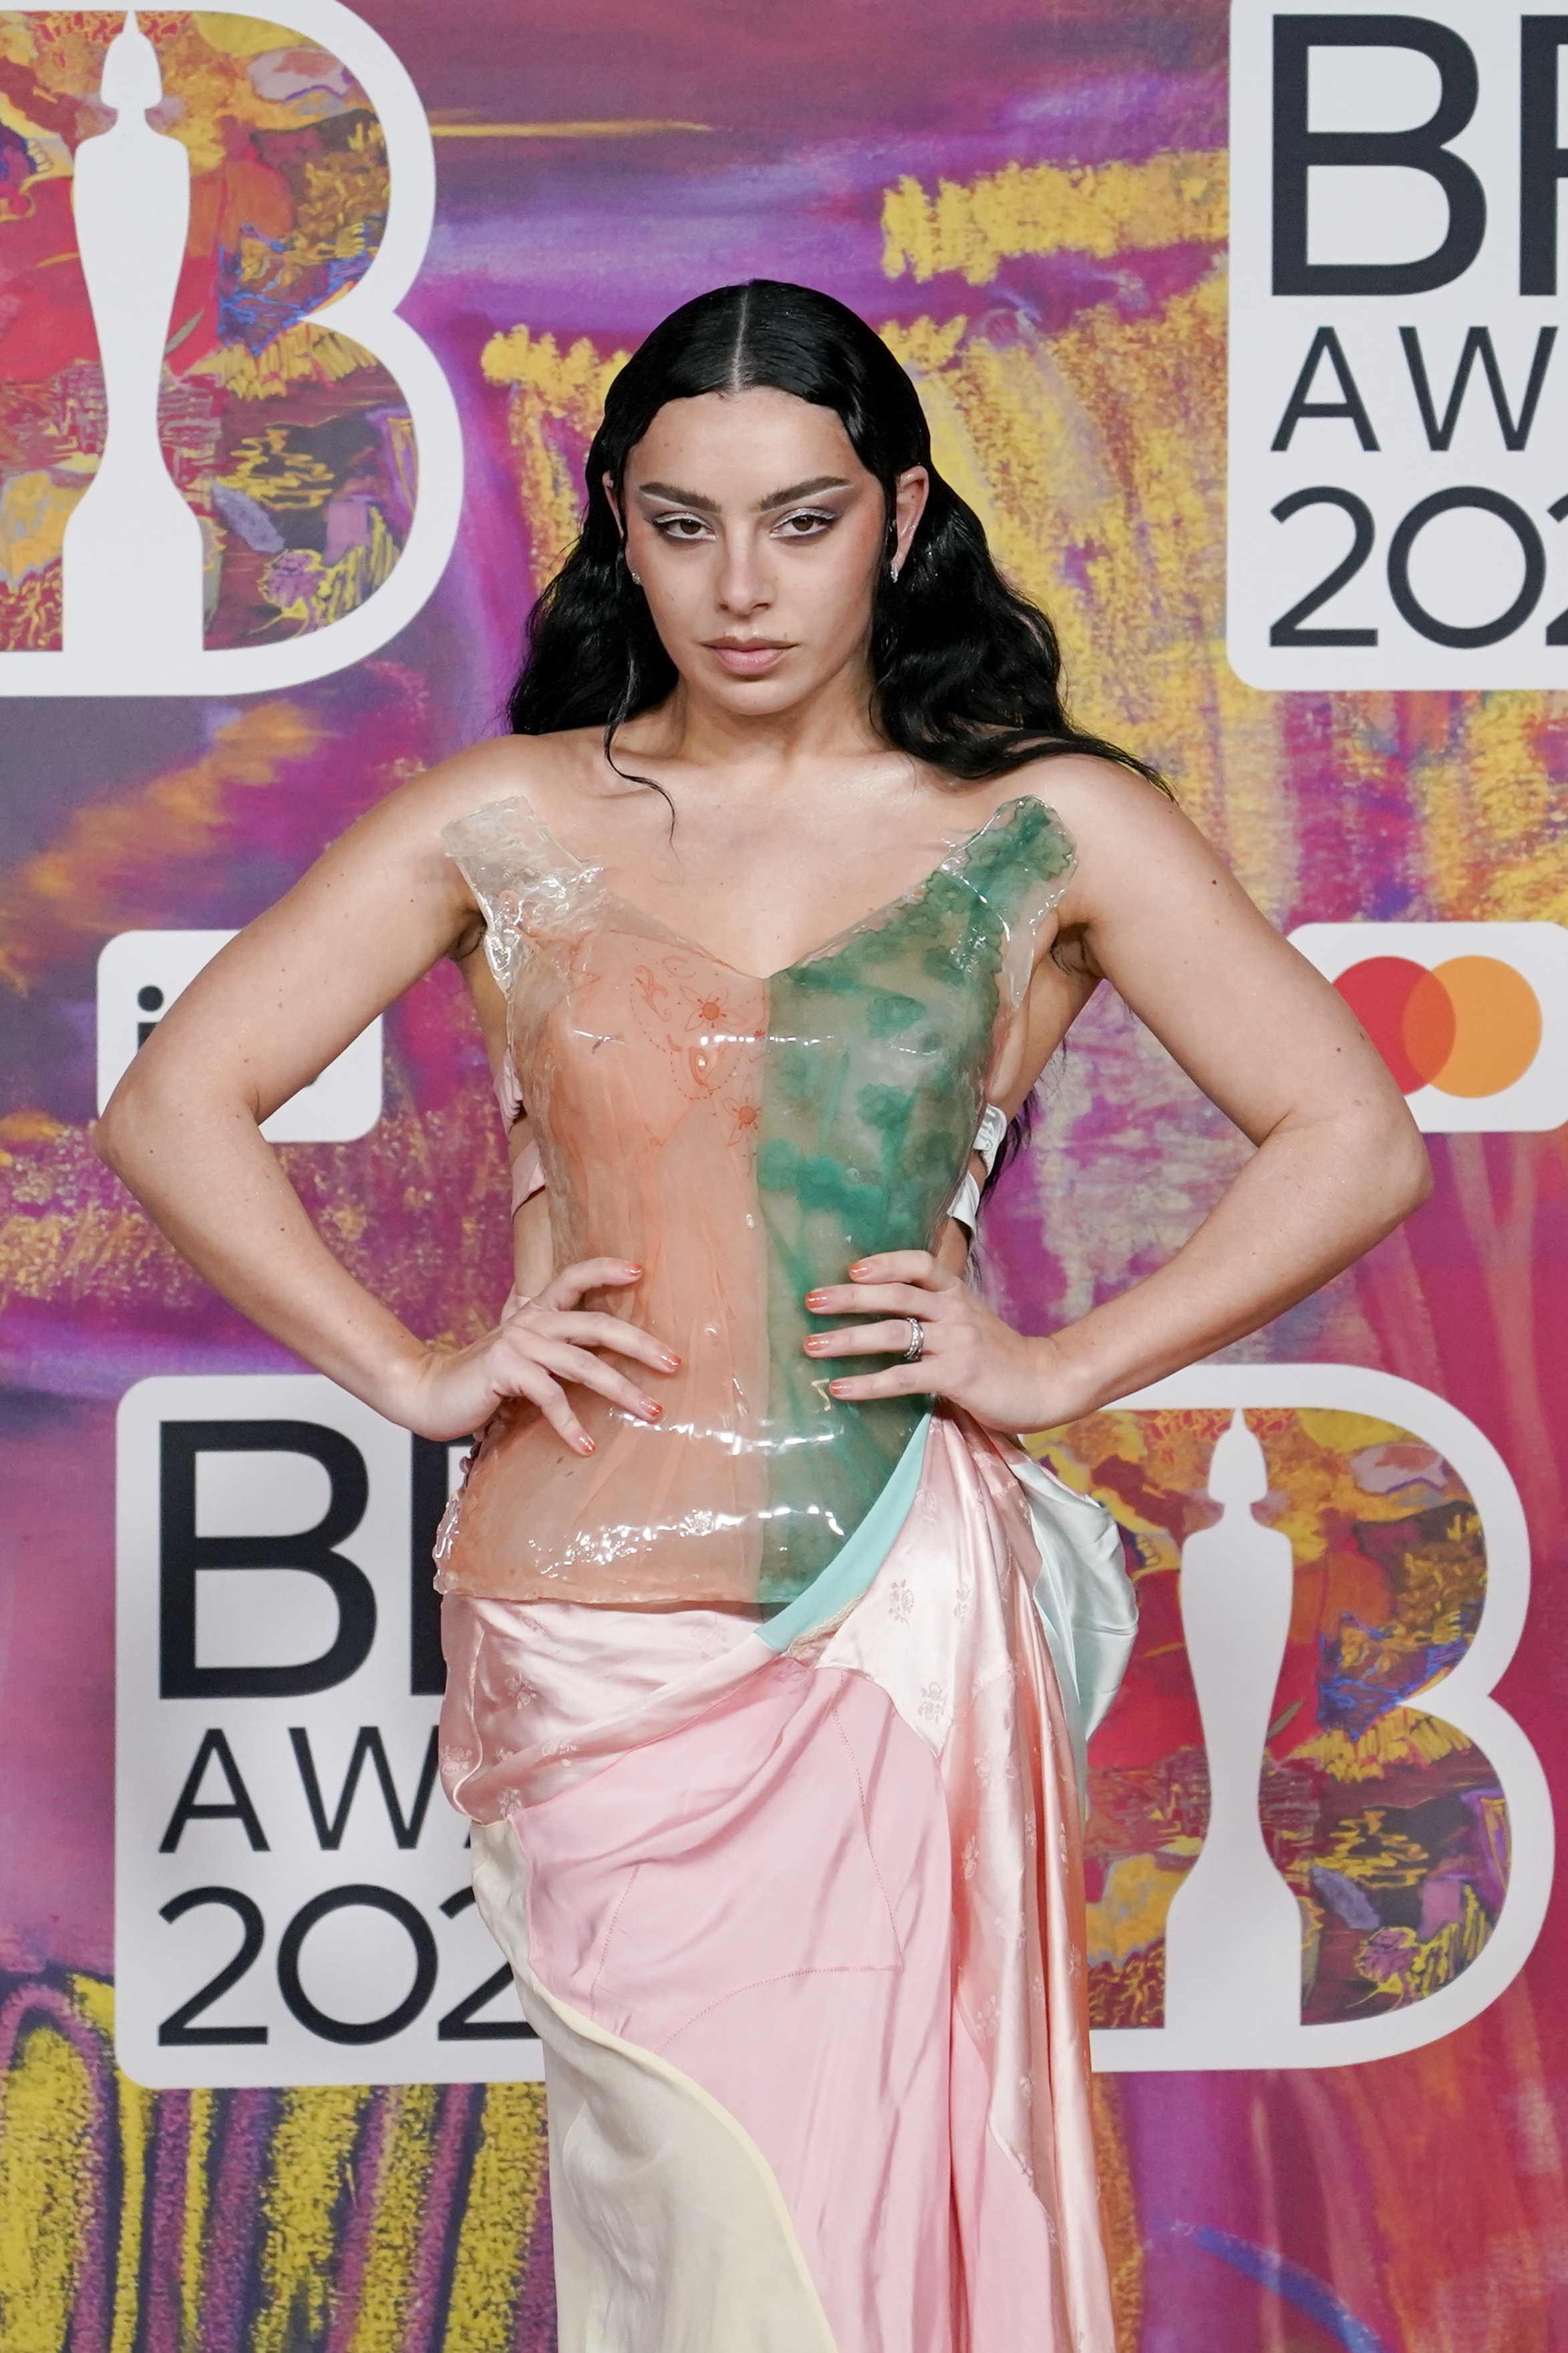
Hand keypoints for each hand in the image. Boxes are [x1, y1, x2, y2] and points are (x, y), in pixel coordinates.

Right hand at [393, 1258, 678, 1452]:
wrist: (427, 1394)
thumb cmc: (482, 1383)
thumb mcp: (523, 1361)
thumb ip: (555, 1356)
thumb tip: (605, 1371)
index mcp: (536, 1313)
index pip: (573, 1278)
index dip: (605, 1269)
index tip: (641, 1270)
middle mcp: (530, 1322)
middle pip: (597, 1324)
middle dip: (641, 1344)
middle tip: (674, 1364)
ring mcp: (518, 1344)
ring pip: (582, 1363)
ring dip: (621, 1389)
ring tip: (650, 1412)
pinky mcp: (504, 1371)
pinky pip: (549, 1396)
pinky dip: (570, 1423)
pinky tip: (586, 1445)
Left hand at [803, 1250, 1067, 1433]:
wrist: (1046, 1383)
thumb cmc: (1001, 1356)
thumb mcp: (970, 1322)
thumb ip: (935, 1313)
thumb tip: (884, 1311)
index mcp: (957, 1293)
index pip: (919, 1264)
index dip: (884, 1262)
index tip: (851, 1268)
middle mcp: (954, 1311)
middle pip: (895, 1293)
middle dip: (848, 1297)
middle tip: (812, 1300)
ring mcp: (955, 1342)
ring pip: (892, 1333)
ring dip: (847, 1339)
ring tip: (813, 1346)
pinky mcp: (955, 1375)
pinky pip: (903, 1376)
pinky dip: (868, 1383)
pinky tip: (841, 1388)